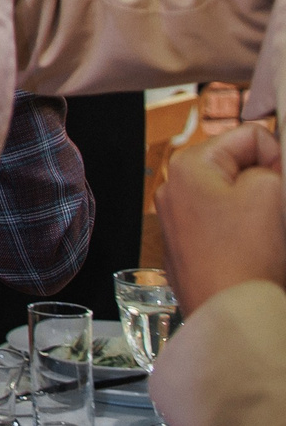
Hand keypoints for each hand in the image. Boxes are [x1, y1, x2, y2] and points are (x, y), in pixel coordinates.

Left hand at [160, 124, 285, 315]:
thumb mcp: (270, 191)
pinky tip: (258, 254)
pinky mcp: (193, 249)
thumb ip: (272, 165)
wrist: (234, 315)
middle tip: (277, 213)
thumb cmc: (247, 256)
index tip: (285, 185)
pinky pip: (230, 228)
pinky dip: (249, 235)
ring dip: (262, 212)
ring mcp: (181, 221)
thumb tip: (269, 168)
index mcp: (190, 165)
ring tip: (269, 237)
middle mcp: (177, 188)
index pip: (250, 136)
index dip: (278, 157)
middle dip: (269, 186)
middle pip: (242, 168)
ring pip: (239, 200)